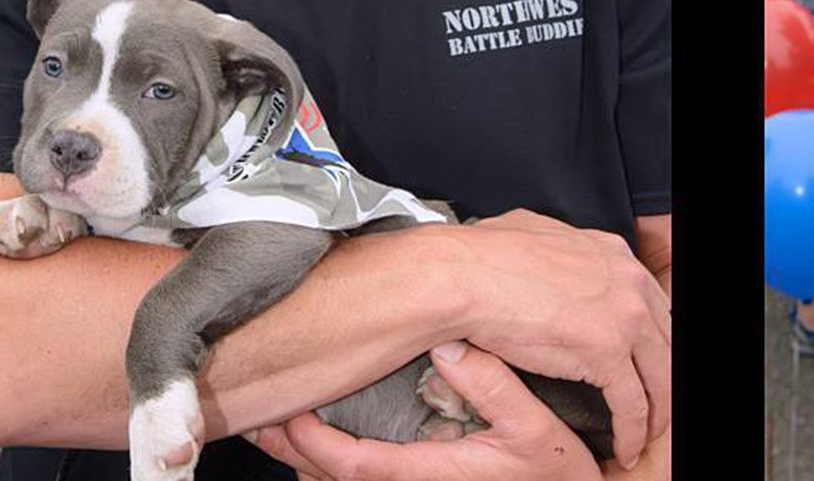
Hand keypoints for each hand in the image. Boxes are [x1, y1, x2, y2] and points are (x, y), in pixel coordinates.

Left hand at [249, 341, 602, 479]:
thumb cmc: (557, 469)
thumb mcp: (535, 427)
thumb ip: (493, 387)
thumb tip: (448, 345)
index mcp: (430, 473)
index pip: (350, 465)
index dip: (311, 440)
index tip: (289, 407)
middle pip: (329, 476)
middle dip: (290, 447)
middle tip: (256, 412)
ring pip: (341, 480)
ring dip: (304, 454)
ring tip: (277, 419)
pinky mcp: (425, 478)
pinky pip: (365, 473)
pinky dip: (329, 457)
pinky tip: (322, 432)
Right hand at [452, 210, 669, 468]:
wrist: (463, 275)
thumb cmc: (483, 257)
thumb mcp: (535, 234)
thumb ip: (555, 250)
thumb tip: (542, 250)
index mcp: (612, 254)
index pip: (648, 302)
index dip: (647, 336)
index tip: (641, 357)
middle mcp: (628, 282)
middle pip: (664, 339)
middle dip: (661, 373)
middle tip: (653, 400)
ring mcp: (623, 316)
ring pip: (659, 374)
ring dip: (656, 409)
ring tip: (647, 433)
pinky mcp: (606, 352)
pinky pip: (631, 403)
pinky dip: (632, 431)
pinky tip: (626, 447)